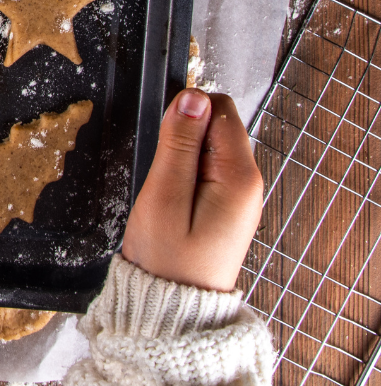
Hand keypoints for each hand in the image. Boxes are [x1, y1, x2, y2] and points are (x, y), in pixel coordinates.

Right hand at [121, 88, 263, 291]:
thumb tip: (192, 98)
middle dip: (183, 138)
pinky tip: (171, 202)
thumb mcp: (163, 196)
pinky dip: (185, 177)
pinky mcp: (227, 208)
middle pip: (217, 127)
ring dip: (182, 159)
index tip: (163, 141)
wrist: (173, 310)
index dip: (185, 114)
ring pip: (209, 149)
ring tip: (165, 193)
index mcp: (239, 177)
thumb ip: (178, 144)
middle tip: (162, 176)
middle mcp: (248, 184)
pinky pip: (207, 172)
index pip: (219, 109)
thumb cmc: (167, 261)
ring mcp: (240, 197)